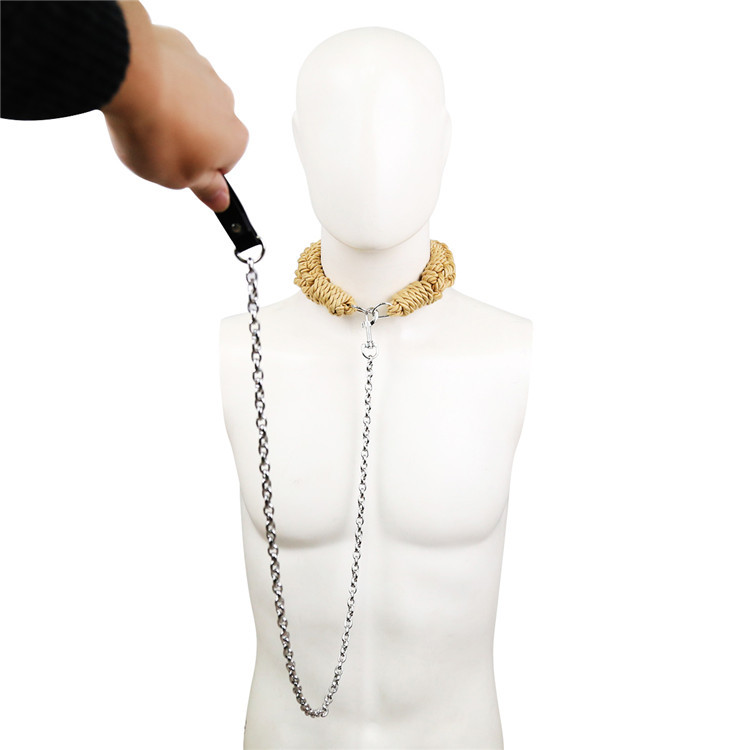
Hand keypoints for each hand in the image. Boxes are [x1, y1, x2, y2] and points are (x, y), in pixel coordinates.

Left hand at [102, 2, 247, 210]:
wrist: (130, 75)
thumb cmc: (157, 131)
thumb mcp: (179, 178)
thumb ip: (205, 189)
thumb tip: (221, 200)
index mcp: (235, 139)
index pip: (223, 164)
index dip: (198, 169)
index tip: (178, 169)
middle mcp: (228, 104)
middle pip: (209, 128)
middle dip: (187, 136)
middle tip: (157, 144)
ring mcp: (205, 72)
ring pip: (191, 98)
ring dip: (173, 107)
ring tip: (145, 116)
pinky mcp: (181, 48)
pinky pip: (173, 71)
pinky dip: (160, 80)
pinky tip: (142, 89)